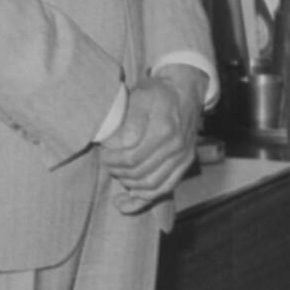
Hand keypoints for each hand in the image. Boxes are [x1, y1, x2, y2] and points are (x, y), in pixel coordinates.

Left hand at [101, 68, 201, 211]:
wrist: (185, 90)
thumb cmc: (159, 92)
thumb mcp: (141, 95)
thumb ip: (133, 119)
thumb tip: (124, 144)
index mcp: (164, 131)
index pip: (131, 158)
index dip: (112, 160)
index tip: (103, 153)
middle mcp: (177, 148)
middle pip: (140, 174)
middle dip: (118, 171)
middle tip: (107, 162)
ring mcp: (183, 158)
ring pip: (152, 186)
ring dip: (129, 184)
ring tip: (117, 174)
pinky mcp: (185, 164)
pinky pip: (166, 189)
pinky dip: (146, 198)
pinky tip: (128, 199)